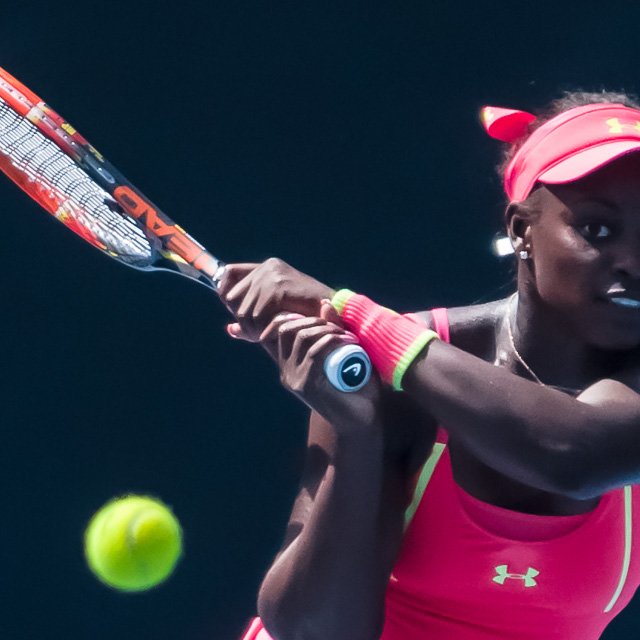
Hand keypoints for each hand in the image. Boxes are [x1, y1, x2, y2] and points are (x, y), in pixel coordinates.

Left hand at [218, 258, 335, 341]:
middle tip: (259, 332)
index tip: (236, 311)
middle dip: (244, 319)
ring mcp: (272, 275)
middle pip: (233, 297)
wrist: (335, 313)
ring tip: (269, 334)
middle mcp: (267, 267)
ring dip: (253, 328)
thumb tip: (230, 329)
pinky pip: (256, 315)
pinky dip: (262, 329)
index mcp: (266, 267)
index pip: (229, 274)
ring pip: (244, 310)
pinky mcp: (278, 287)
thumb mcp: (276, 317)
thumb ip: (253, 321)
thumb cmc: (309, 315)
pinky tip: (274, 333)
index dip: (228, 295)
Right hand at [260, 313, 381, 431]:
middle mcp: (286, 371)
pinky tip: (348, 342)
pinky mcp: (306, 386)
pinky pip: (313, 353)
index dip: (289, 315)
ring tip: (348, 336)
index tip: (320, 313)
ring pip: (301, 338)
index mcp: (290, 363)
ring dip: (326, 329)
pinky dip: (331, 341)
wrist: (363, 420)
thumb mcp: (344, 352)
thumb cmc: (356, 386)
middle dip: (313, 320)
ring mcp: (294, 379)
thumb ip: (333, 330)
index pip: (273, 332)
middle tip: (340, 327)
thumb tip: (325, 304)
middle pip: (286, 329)